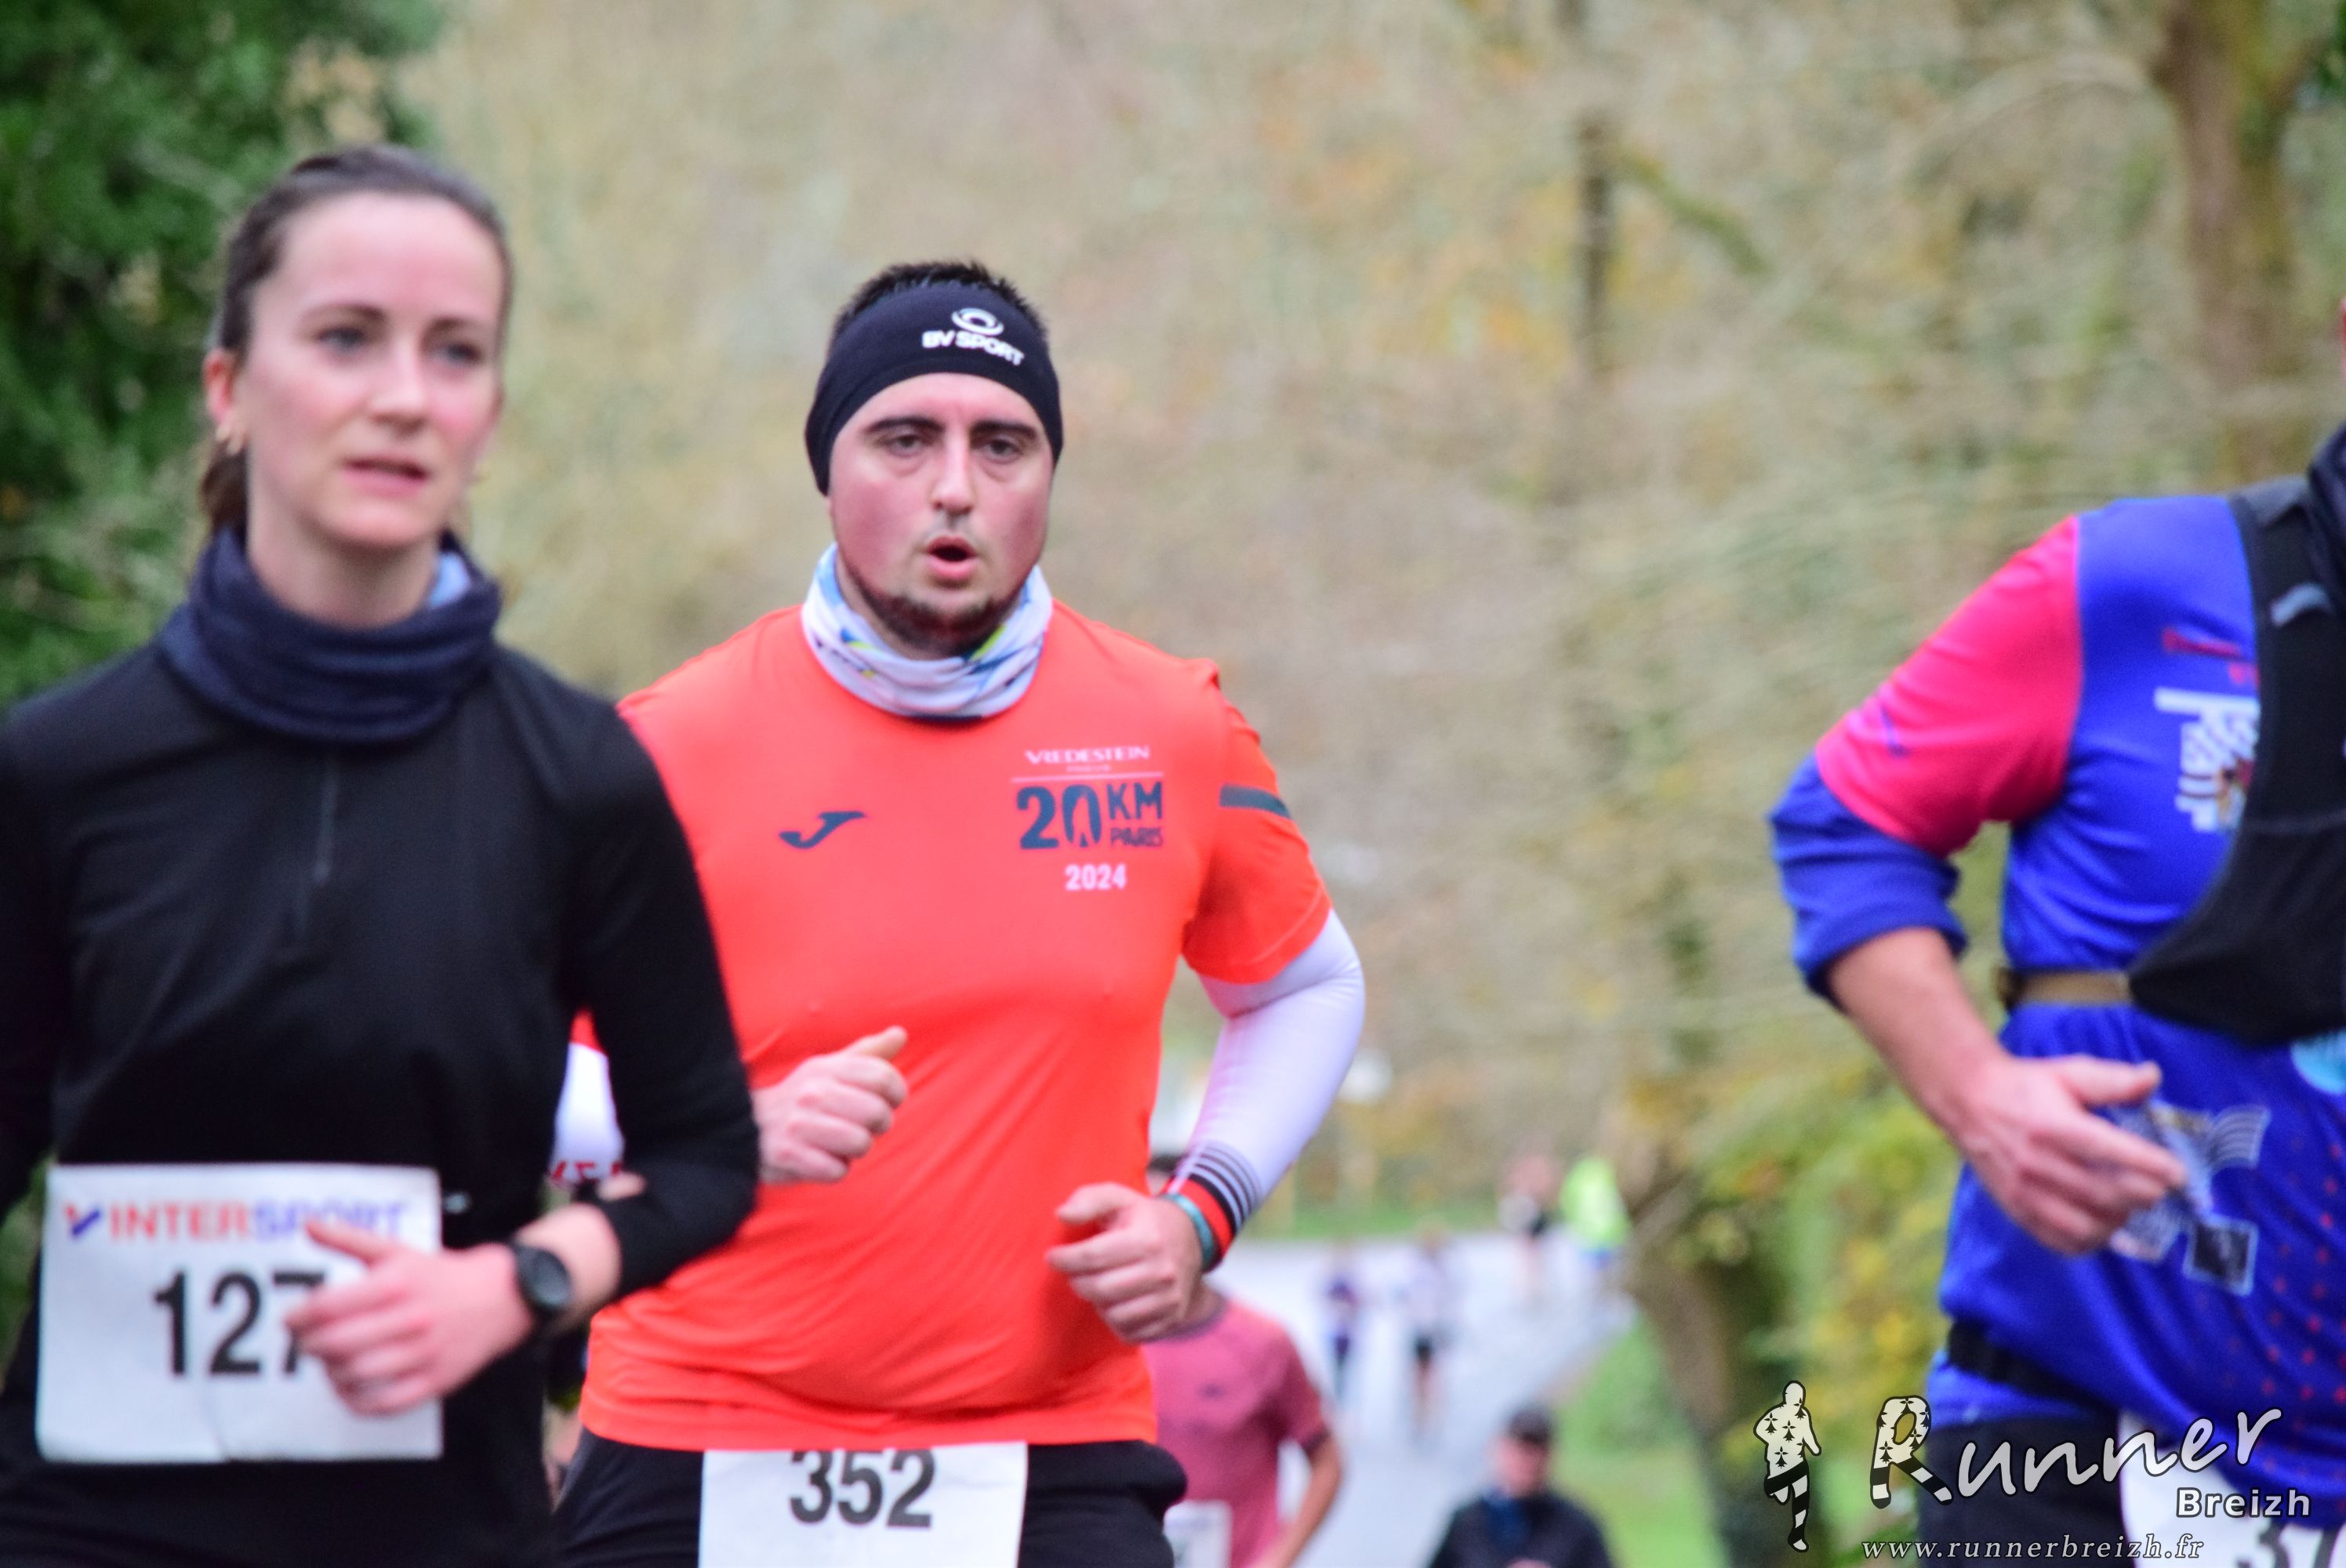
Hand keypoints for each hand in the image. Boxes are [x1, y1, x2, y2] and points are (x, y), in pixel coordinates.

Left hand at [283, 1219, 531, 1415]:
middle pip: (336, 1344)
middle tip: (306, 1344)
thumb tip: (308, 1225)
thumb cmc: (439, 1274)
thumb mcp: (398, 1251)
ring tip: (330, 1363)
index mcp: (398, 1282)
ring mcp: (424, 1353)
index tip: (290, 1321)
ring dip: (331, 1373)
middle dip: (309, 1347)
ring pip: (356, 1375)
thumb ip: (350, 1239)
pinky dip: (357, 1402)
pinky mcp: (436, 1381)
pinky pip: (384, 1404)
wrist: (502, 1297)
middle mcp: (411, 1317)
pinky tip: (349, 1388)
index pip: (328, 1307)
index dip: (298, 1318)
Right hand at [752, 1027, 907, 1183]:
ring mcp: (797, 1123)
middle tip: (862, 1126)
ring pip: (861, 1143)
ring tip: (839, 1143)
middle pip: (877, 1113)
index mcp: (826, 1068)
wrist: (746, 1127)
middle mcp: (811, 1091)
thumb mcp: (830, 1070)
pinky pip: (837, 1171)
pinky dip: (835, 1170)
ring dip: (856, 1150)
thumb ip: (868, 1055)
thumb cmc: (803, 1098)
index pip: (883, 1077)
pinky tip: (820, 1159)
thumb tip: (900, 1033)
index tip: (888, 1102)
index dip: (896, 1094)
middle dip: (878, 1125)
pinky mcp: (787, 1154)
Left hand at [1045, 1184, 1204, 1342]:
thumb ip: (1087, 1201)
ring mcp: (1170, 1299)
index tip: (1052, 1257)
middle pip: (1100, 1289)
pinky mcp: (1172, 1318)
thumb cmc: (1143, 1219)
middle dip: (1078, 1281)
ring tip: (1097, 1284)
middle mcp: (1162, 1272)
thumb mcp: (1118, 1198)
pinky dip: (1115, 1320)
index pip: (1093, 1257)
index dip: (1065, 1259)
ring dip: (1097, 1302)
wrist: (1191, 1238)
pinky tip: (1115, 1301)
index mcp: (1147, 1239)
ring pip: (1114, 1315)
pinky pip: (1130, 1332)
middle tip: (1074, 1273)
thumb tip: (1061, 1215)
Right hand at [1944, 1054, 2185, 1253]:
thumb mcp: (2069, 1073)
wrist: (1968, 1101)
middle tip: (2159, 1189)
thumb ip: (2112, 1080)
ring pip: (2086, 1224)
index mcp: (2054, 1125)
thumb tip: (2154, 1076)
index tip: (2179, 1174)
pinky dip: (2089, 1241)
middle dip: (2143, 1195)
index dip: (2151, 1165)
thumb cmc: (2026, 1086)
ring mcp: (2025, 1191)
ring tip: (2128, 1206)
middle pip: (2105, 1192)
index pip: (2110, 1151)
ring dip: (2118, 1220)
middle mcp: (2038, 1161)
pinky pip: (2060, 1241)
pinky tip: (2101, 1225)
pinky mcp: (2017, 1209)